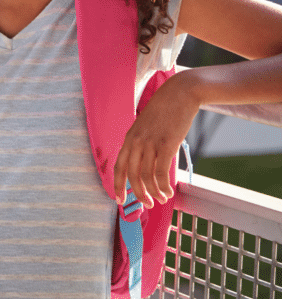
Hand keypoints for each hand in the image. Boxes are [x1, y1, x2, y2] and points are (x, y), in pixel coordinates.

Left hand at [114, 70, 201, 208]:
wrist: (180, 94)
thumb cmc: (166, 111)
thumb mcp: (147, 127)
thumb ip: (144, 144)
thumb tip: (147, 164)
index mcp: (129, 138)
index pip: (119, 166)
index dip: (118, 185)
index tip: (120, 200)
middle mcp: (136, 141)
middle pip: (131, 175)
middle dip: (138, 193)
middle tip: (148, 205)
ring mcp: (150, 143)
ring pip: (146, 176)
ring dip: (154, 192)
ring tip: (162, 200)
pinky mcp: (166, 144)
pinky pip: (161, 172)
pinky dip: (163, 186)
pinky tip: (169, 192)